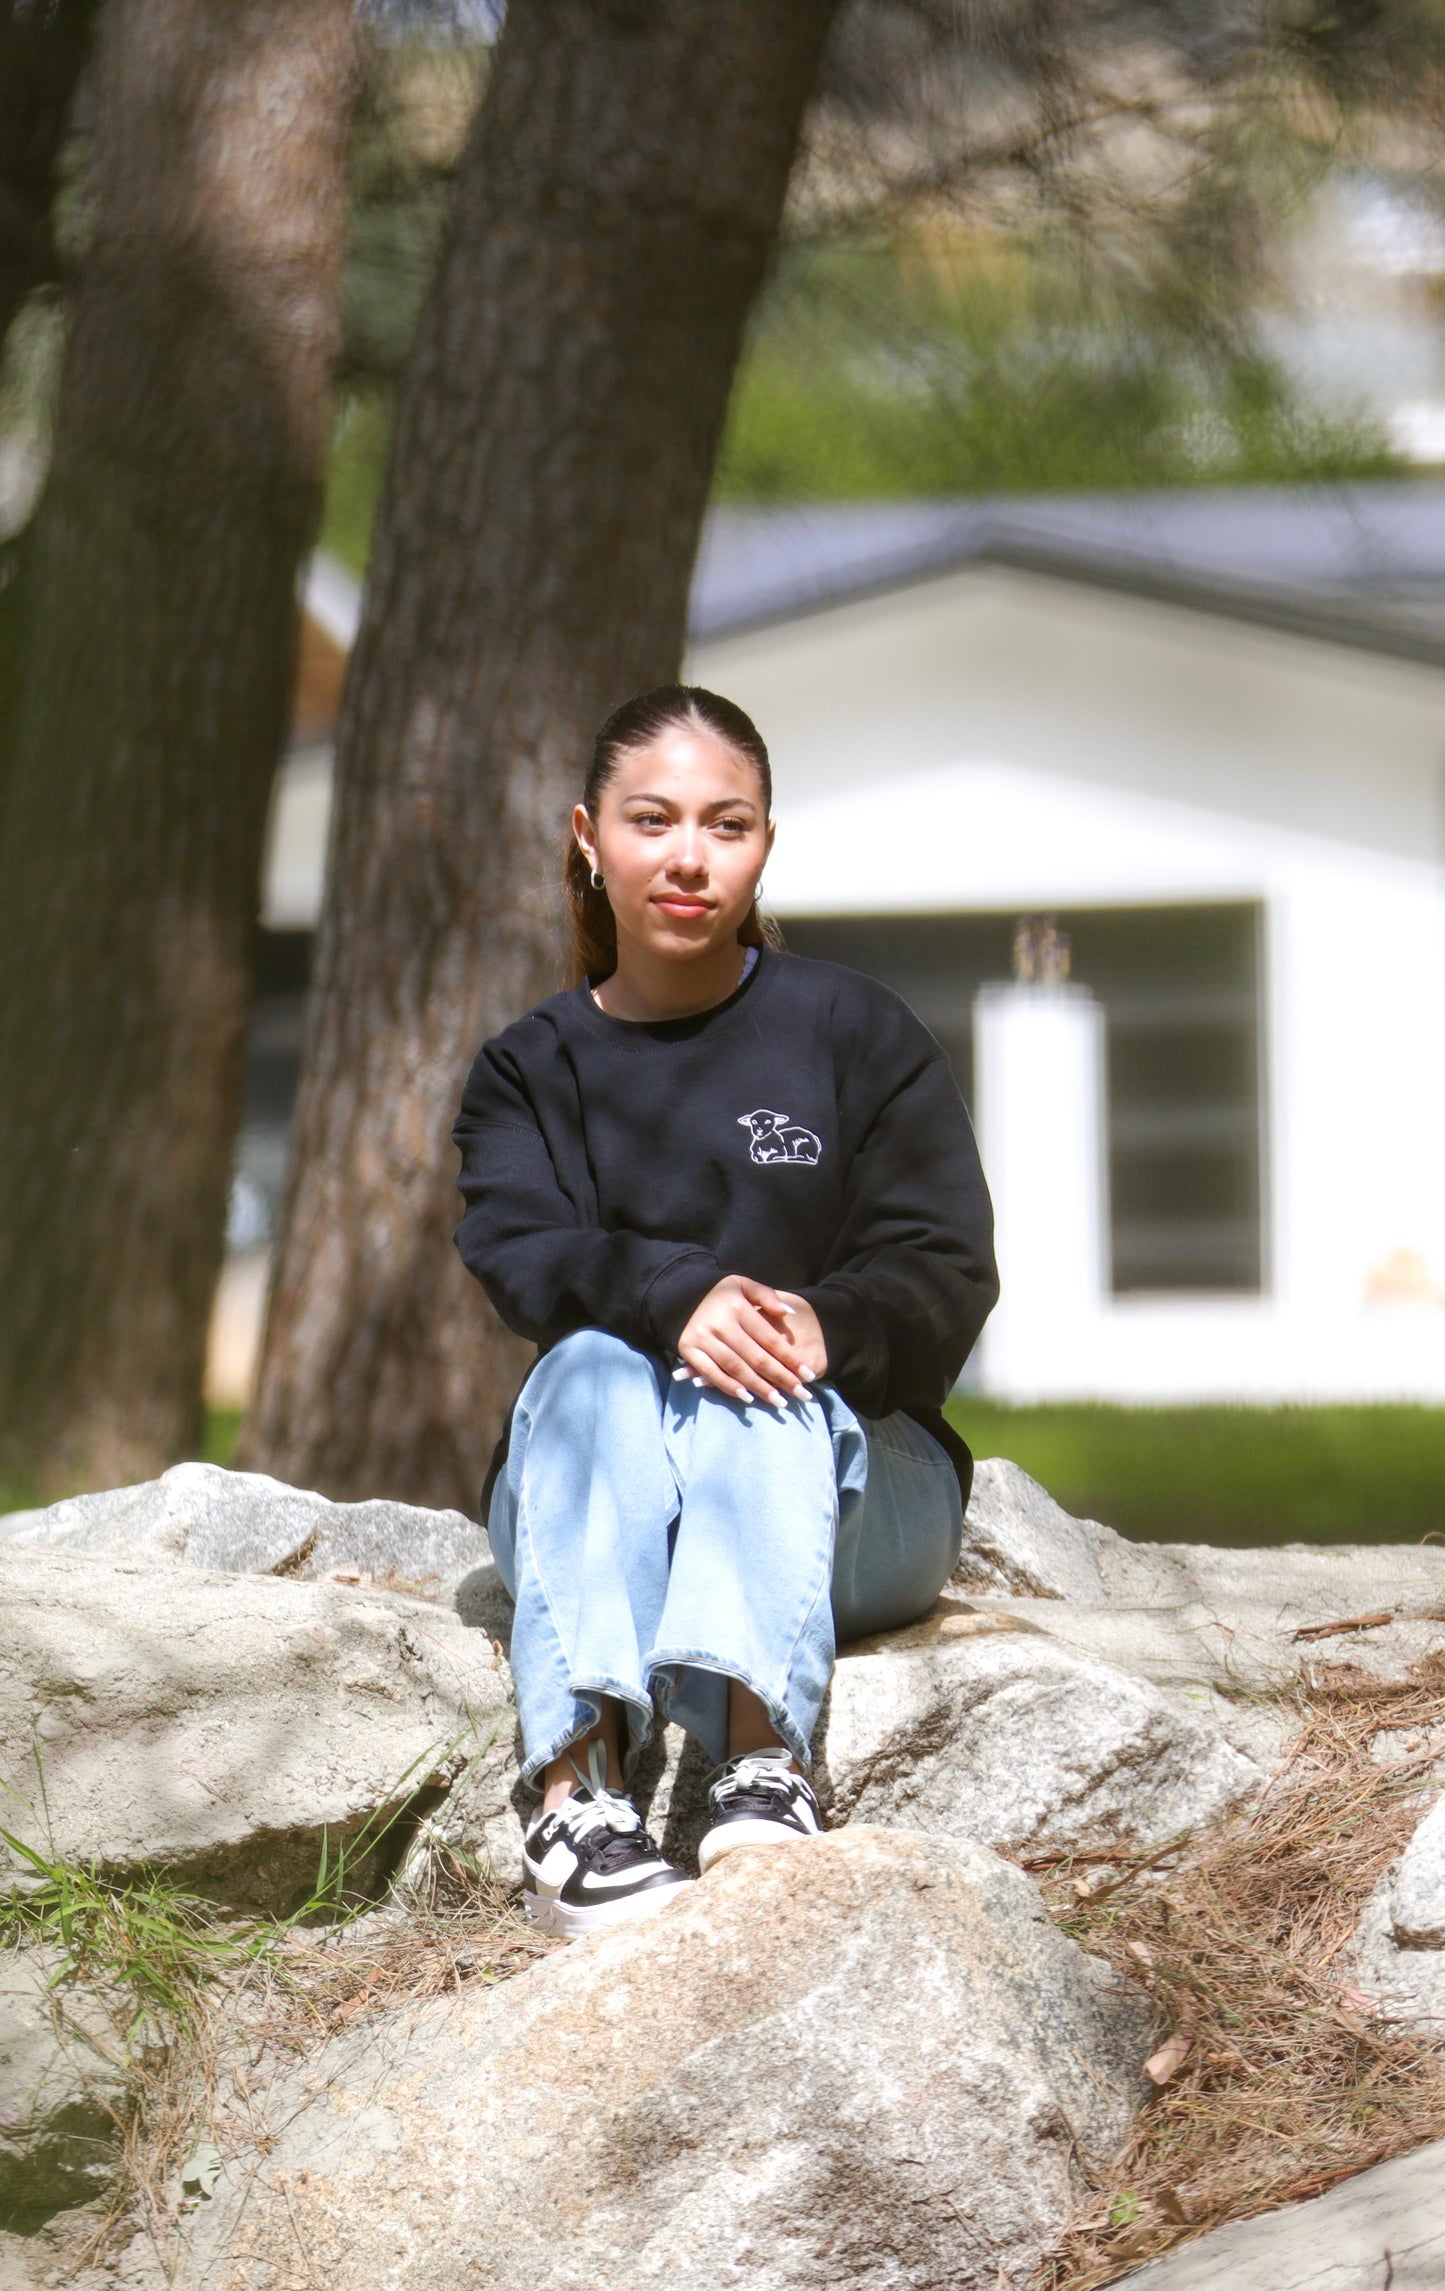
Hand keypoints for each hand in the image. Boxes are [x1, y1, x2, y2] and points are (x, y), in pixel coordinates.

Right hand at [675, 1275, 816, 1406]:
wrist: (677, 1292)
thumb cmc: (718, 1292)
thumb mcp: (743, 1284)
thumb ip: (767, 1296)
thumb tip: (788, 1314)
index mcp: (738, 1308)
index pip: (770, 1339)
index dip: (791, 1359)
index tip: (808, 1376)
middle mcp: (721, 1324)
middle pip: (757, 1358)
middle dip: (781, 1379)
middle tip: (801, 1395)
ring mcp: (703, 1338)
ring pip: (737, 1368)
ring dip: (759, 1387)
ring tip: (779, 1402)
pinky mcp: (688, 1349)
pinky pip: (711, 1372)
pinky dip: (729, 1386)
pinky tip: (746, 1397)